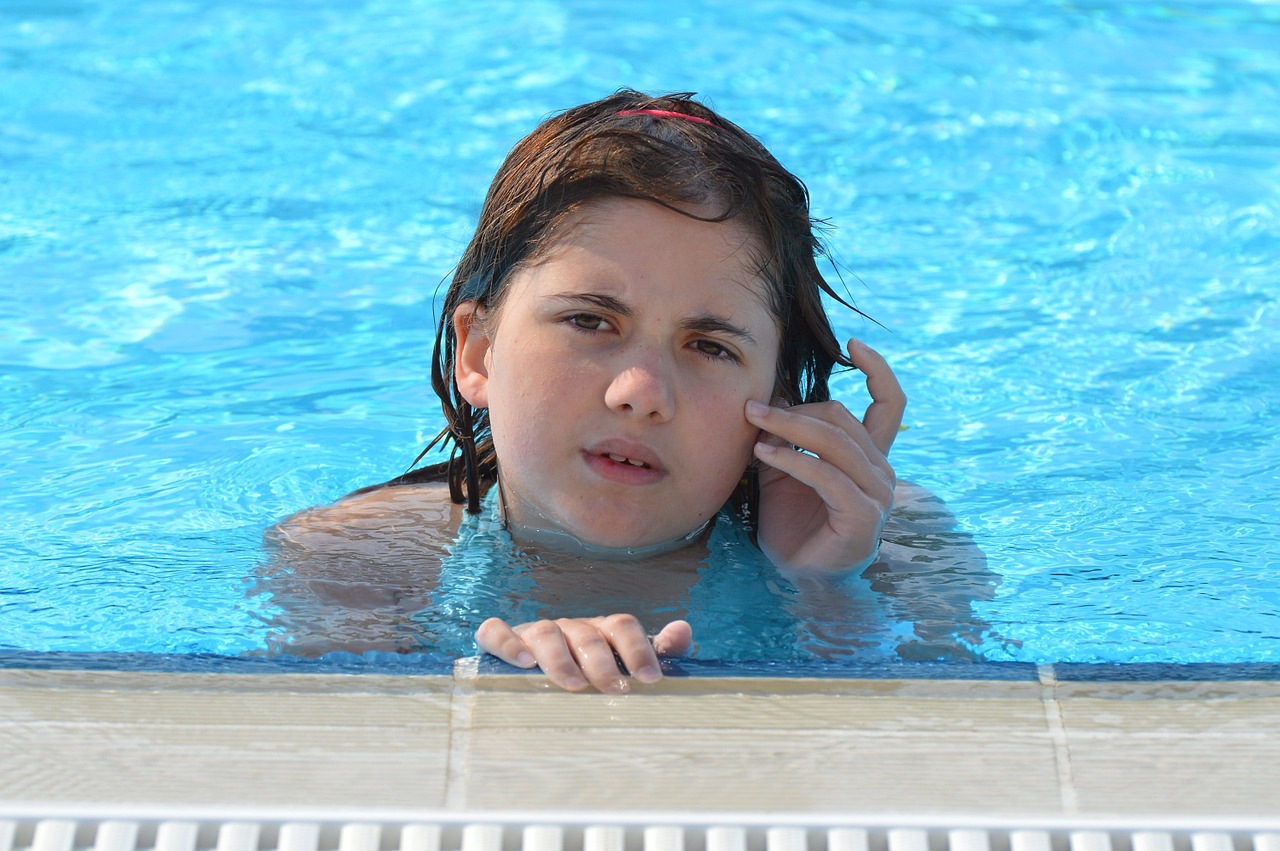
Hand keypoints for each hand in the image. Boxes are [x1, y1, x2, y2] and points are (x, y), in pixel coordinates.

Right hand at [475, 614, 692, 692]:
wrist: (535, 674)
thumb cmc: (589, 674)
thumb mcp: (625, 665)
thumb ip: (658, 650)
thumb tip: (683, 629)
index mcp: (600, 631)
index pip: (622, 625)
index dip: (638, 649)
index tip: (650, 679)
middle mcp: (570, 627)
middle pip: (587, 633)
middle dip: (603, 662)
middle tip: (616, 690)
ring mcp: (535, 632)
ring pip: (546, 633)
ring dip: (561, 659)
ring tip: (573, 686)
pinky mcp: (504, 641)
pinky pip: (497, 632)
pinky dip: (507, 643)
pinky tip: (523, 663)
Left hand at [746, 339, 904, 572]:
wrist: (797, 576)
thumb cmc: (793, 522)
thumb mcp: (783, 468)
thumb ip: (784, 434)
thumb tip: (772, 392)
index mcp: (870, 457)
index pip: (891, 404)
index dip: (878, 370)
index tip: (853, 343)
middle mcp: (881, 472)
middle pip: (842, 418)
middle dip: (794, 408)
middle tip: (752, 406)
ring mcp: (877, 496)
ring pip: (835, 441)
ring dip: (788, 427)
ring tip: (752, 421)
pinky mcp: (862, 517)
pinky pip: (827, 476)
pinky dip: (793, 460)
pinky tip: (763, 454)